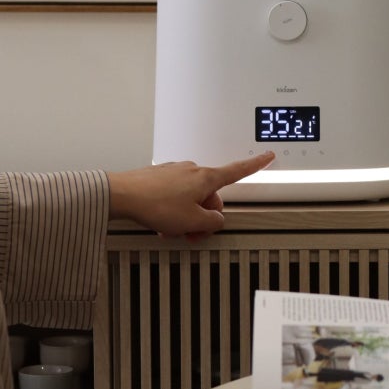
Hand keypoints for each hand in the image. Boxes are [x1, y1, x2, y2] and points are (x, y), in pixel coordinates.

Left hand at [107, 154, 274, 239]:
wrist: (121, 194)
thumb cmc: (154, 204)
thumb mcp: (191, 221)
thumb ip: (211, 221)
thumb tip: (216, 219)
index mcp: (206, 178)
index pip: (238, 170)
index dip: (255, 164)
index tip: (267, 156)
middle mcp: (192, 170)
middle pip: (210, 195)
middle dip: (205, 214)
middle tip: (193, 232)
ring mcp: (175, 172)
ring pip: (191, 197)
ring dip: (187, 215)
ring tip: (172, 230)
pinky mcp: (159, 178)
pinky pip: (174, 195)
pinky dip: (173, 209)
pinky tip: (161, 222)